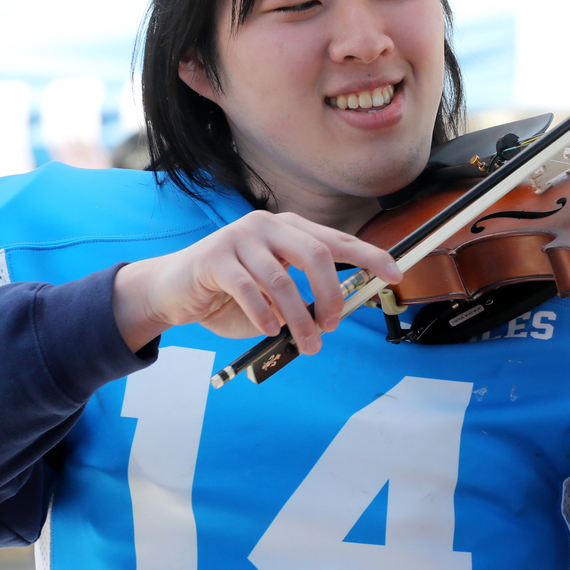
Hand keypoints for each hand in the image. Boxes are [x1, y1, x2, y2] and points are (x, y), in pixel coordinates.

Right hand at [111, 210, 402, 354]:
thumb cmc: (231, 294)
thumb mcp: (276, 293)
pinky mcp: (215, 257)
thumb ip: (306, 295)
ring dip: (298, 319)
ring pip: (283, 280)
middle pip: (316, 255)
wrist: (174, 291)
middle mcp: (267, 226)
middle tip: (332, 325)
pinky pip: (250, 289)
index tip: (395, 273)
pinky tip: (268, 330)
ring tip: (306, 343)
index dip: (369, 255)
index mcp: (289, 229)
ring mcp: (239, 238)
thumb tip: (342, 312)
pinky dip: (264, 315)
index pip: (337, 239)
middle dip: (331, 295)